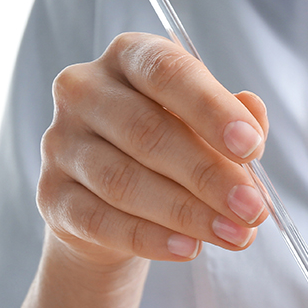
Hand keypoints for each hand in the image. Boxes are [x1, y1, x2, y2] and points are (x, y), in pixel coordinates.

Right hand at [37, 32, 268, 265]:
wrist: (108, 207)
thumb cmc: (165, 155)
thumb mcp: (204, 130)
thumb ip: (233, 123)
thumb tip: (255, 117)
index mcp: (127, 58)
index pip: (167, 72)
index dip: (212, 110)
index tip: (252, 147)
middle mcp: (84, 91)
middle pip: (147, 133)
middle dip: (209, 176)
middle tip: (253, 210)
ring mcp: (61, 144)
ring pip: (125, 182)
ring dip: (188, 214)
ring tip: (235, 235)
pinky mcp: (52, 196)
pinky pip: (102, 221)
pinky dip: (151, 239)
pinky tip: (190, 249)